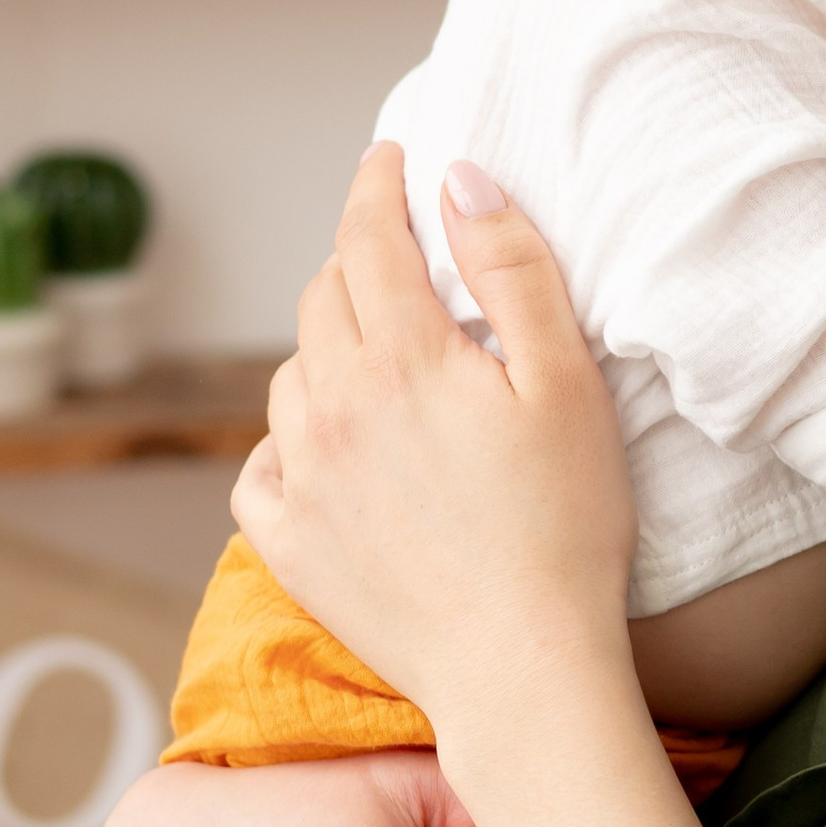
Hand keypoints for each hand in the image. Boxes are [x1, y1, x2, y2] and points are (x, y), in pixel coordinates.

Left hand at [233, 146, 633, 742]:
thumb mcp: (566, 383)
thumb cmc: (566, 526)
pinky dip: (285, 441)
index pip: (368, 236)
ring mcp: (301, 476)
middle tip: (401, 266)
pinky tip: (326, 449)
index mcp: (401, 356)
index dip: (377, 185)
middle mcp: (331, 405)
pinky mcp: (288, 543)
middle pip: (322, 298)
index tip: (389, 160)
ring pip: (289, 376)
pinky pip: (259, 465)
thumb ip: (512, 271)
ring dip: (325, 352)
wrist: (522, 666)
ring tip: (377, 365)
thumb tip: (459, 182)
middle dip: (358, 265)